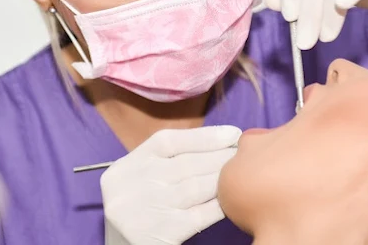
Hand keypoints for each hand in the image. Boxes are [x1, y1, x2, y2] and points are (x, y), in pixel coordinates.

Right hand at [101, 125, 240, 244]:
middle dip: (219, 157)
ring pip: (192, 188)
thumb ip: (169, 161)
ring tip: (239, 174)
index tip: (232, 134)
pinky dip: (216, 206)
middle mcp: (128, 186)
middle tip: (242, 154)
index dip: (203, 136)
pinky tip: (230, 200)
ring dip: (221, 179)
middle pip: (184, 164)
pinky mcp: (155, 237)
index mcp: (125, 167)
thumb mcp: (143, 178)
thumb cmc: (141, 208)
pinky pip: (196, 217)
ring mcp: (140, 212)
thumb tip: (218, 140)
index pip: (167, 141)